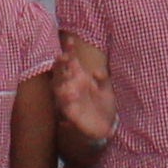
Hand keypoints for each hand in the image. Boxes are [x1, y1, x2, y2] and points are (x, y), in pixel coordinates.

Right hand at [50, 32, 115, 159]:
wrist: (107, 126)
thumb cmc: (105, 105)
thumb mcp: (107, 90)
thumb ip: (104, 80)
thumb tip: (97, 71)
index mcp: (80, 78)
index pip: (72, 62)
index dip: (69, 51)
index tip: (71, 41)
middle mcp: (72, 87)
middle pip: (61, 73)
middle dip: (60, 64)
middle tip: (63, 56)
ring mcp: (70, 100)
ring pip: (59, 89)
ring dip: (62, 82)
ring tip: (67, 75)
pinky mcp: (71, 113)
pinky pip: (65, 106)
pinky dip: (67, 100)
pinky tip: (71, 94)